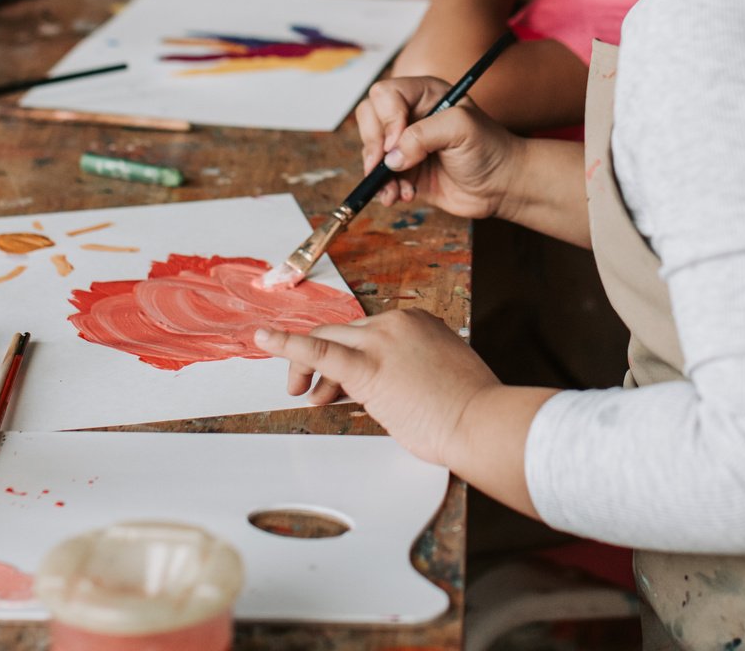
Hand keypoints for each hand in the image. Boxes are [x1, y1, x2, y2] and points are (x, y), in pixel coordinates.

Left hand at [256, 309, 497, 466]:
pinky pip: (318, 350)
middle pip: (344, 335)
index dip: (348, 358)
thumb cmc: (469, 409)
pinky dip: (287, 344)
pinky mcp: (367, 367)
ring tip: (306, 395)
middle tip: (314, 394)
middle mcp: (396, 324)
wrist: (480, 421)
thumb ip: (414, 369)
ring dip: (308, 367)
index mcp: (417, 322)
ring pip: (328, 342)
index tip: (341, 382)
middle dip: (323, 365)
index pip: (367, 333)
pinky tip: (264, 339)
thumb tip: (392, 386)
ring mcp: (380, 342)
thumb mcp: (443, 375)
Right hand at [353, 76, 524, 220]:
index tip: (398, 141)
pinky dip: (385, 189)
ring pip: (370, 150)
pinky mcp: (405, 170)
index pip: (385, 94)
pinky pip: (379, 177)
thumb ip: (423, 135)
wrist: (501, 185)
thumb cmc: (490, 149)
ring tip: (399, 188)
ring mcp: (405, 143)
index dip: (387, 117)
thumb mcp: (461, 129)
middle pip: (369, 118)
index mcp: (425, 94)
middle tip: (388, 164)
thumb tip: (390, 156)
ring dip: (379, 173)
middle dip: (374, 144)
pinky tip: (403, 195)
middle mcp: (411, 115)